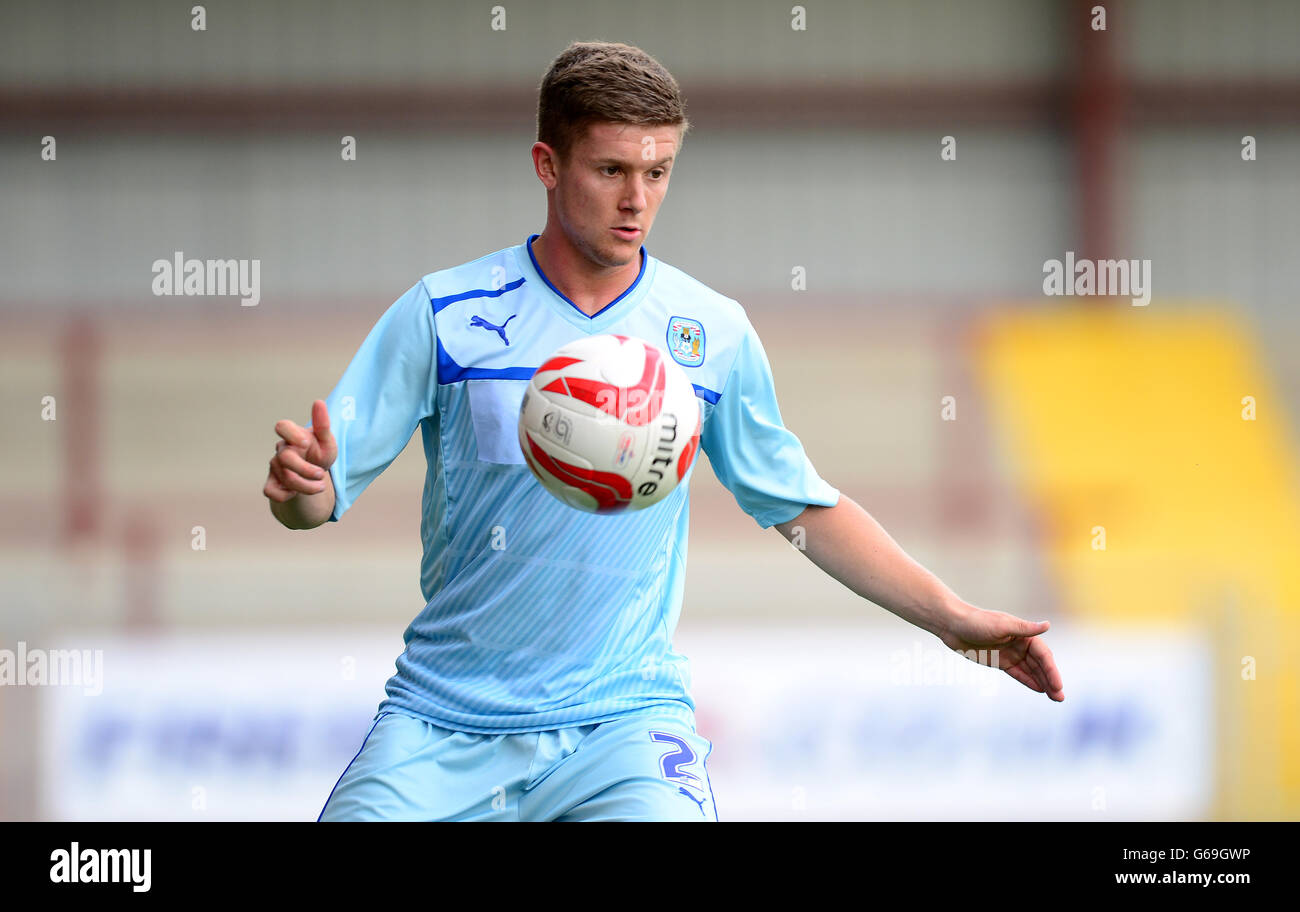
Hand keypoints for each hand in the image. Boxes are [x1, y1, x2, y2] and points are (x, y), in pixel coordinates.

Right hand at [263, 399, 337, 502]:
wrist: (316, 477)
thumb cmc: (320, 454)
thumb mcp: (327, 442)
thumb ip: (323, 424)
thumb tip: (318, 402)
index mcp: (292, 436)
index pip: (281, 426)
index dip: (292, 434)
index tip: (307, 443)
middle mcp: (281, 450)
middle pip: (284, 458)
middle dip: (306, 469)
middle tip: (321, 474)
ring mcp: (274, 467)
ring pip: (284, 478)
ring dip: (307, 486)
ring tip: (321, 486)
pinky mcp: (272, 484)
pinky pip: (271, 492)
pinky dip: (287, 496)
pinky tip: (297, 493)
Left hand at [938, 603, 1064, 701]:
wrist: (953, 625)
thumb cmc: (976, 622)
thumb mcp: (1001, 625)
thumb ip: (1025, 629)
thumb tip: (1047, 625)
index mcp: (1024, 633)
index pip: (1043, 655)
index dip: (1052, 671)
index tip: (1058, 686)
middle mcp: (1020, 643)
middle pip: (1040, 664)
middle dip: (1051, 680)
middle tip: (1060, 697)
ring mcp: (1011, 653)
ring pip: (1031, 670)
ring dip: (1043, 683)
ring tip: (1055, 698)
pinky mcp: (1000, 661)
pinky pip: (1018, 673)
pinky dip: (1029, 681)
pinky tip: (1040, 690)